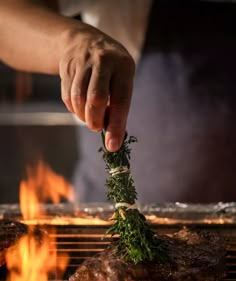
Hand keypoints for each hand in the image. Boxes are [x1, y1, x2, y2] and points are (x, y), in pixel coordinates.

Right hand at [59, 24, 134, 150]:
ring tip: (90, 117)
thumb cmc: (110, 70)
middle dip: (95, 120)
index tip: (113, 146)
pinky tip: (80, 106)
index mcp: (123, 66)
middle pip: (96, 99)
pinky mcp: (66, 68)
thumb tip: (112, 138)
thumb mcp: (121, 79)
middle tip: (97, 127)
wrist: (82, 40)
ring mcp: (83, 62)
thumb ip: (118, 105)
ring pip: (78, 99)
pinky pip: (68, 97)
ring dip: (83, 116)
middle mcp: (103, 61)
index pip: (120, 100)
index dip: (116, 126)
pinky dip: (74, 109)